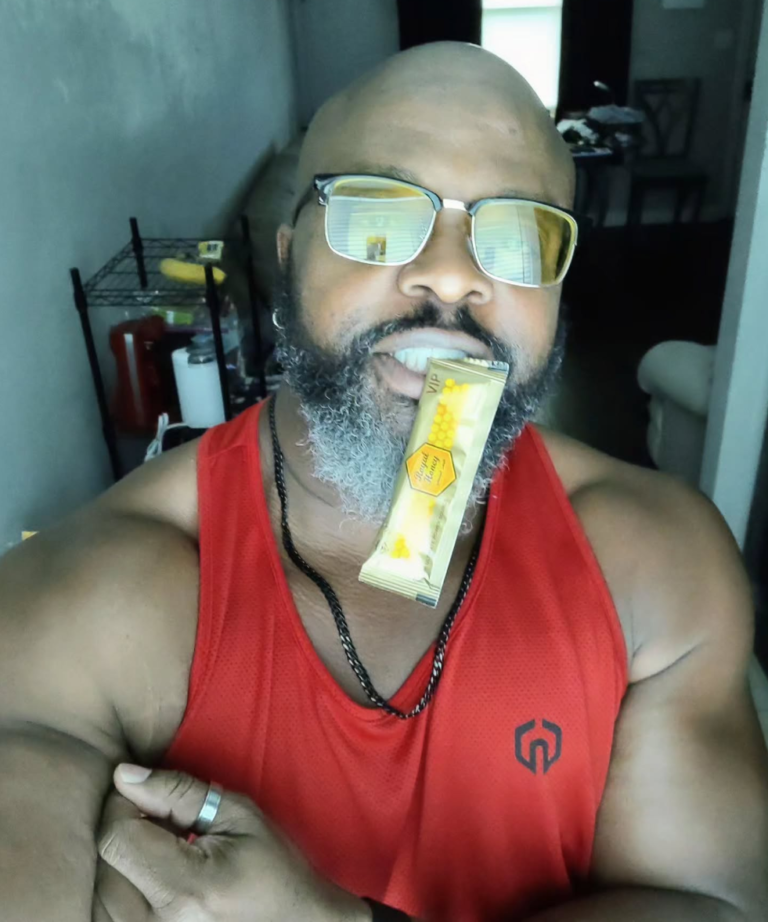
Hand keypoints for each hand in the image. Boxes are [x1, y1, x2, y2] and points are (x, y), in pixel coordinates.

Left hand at [96, 764, 370, 921]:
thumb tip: (124, 774)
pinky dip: (122, 884)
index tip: (149, 794)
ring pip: (99, 889)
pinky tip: (154, 874)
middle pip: (102, 862)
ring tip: (162, 849)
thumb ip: (178, 793)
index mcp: (185, 888)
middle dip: (124, 828)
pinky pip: (108, 910)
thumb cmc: (273, 868)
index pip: (115, 836)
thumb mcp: (238, 816)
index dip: (124, 804)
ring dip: (121, 859)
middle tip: (163, 821)